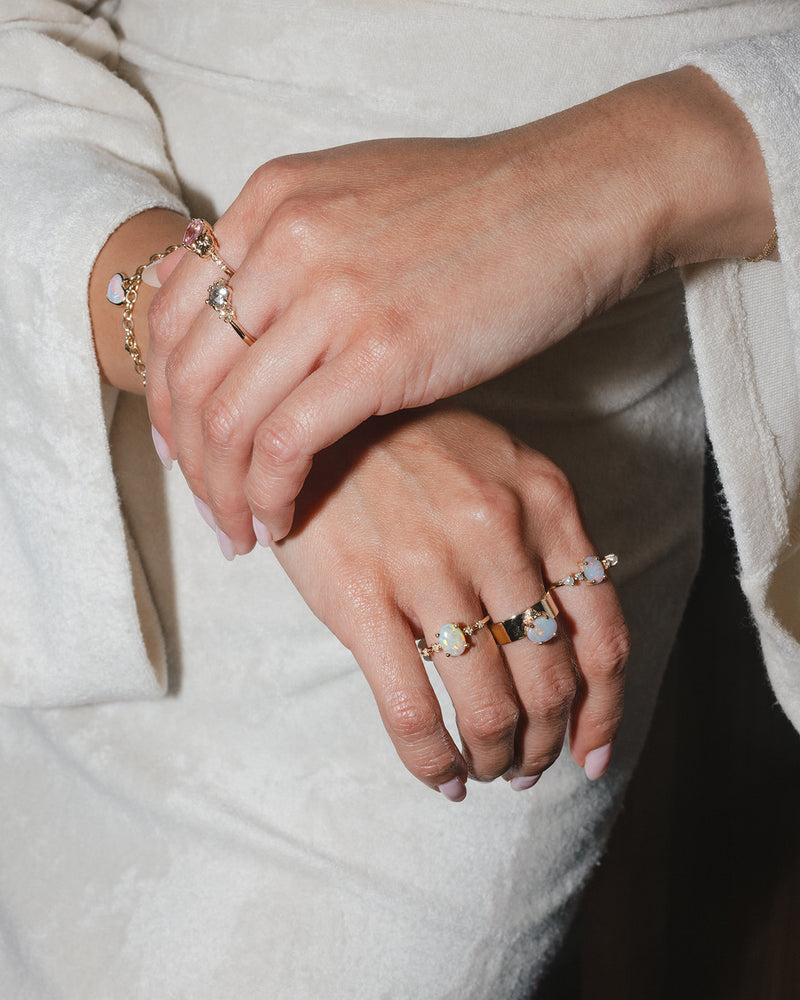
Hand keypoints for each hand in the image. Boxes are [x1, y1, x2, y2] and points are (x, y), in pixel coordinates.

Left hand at [145, 67, 772, 545]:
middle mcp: (284, 240)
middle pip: (187, 375)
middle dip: (187, 461)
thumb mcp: (362, 204)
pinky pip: (286, 444)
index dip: (163, 397)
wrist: (575, 199)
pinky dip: (270, 495)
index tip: (183, 450)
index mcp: (272, 200)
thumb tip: (250, 317)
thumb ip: (294, 250)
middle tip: (209, 509)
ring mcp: (330, 294)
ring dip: (224, 491)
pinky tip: (282, 521)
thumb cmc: (481, 210)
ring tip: (241, 531)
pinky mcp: (381, 351)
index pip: (169, 314)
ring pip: (226, 419)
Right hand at [261, 409, 628, 798]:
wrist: (314, 421)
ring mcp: (431, 568)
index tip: (591, 750)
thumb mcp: (498, 467)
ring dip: (499, 758)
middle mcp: (499, 536)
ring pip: (491, 708)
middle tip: (530, 765)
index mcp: (545, 502)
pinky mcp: (363, 600)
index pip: (601, 633)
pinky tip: (443, 778)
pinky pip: (413, 711)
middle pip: (551, 681)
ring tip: (489, 770)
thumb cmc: (410, 450)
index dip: (605, 710)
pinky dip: (434, 763)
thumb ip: (542, 539)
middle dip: (547, 742)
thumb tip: (566, 635)